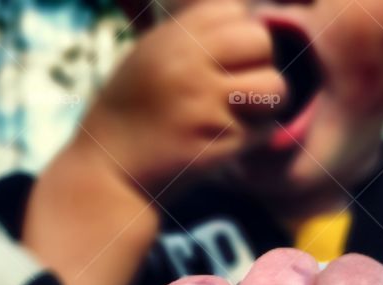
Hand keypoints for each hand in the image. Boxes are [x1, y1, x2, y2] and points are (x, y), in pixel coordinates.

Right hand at [78, 0, 285, 186]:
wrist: (108, 172)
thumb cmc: (131, 115)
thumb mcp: (149, 58)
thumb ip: (191, 38)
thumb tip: (247, 20)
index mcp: (170, 39)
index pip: (233, 11)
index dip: (238, 35)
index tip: (225, 61)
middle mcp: (188, 64)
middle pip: (260, 41)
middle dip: (259, 64)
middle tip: (239, 89)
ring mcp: (206, 102)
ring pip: (274, 86)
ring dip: (266, 103)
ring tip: (242, 115)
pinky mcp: (221, 141)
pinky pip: (265, 128)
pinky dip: (255, 136)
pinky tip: (228, 141)